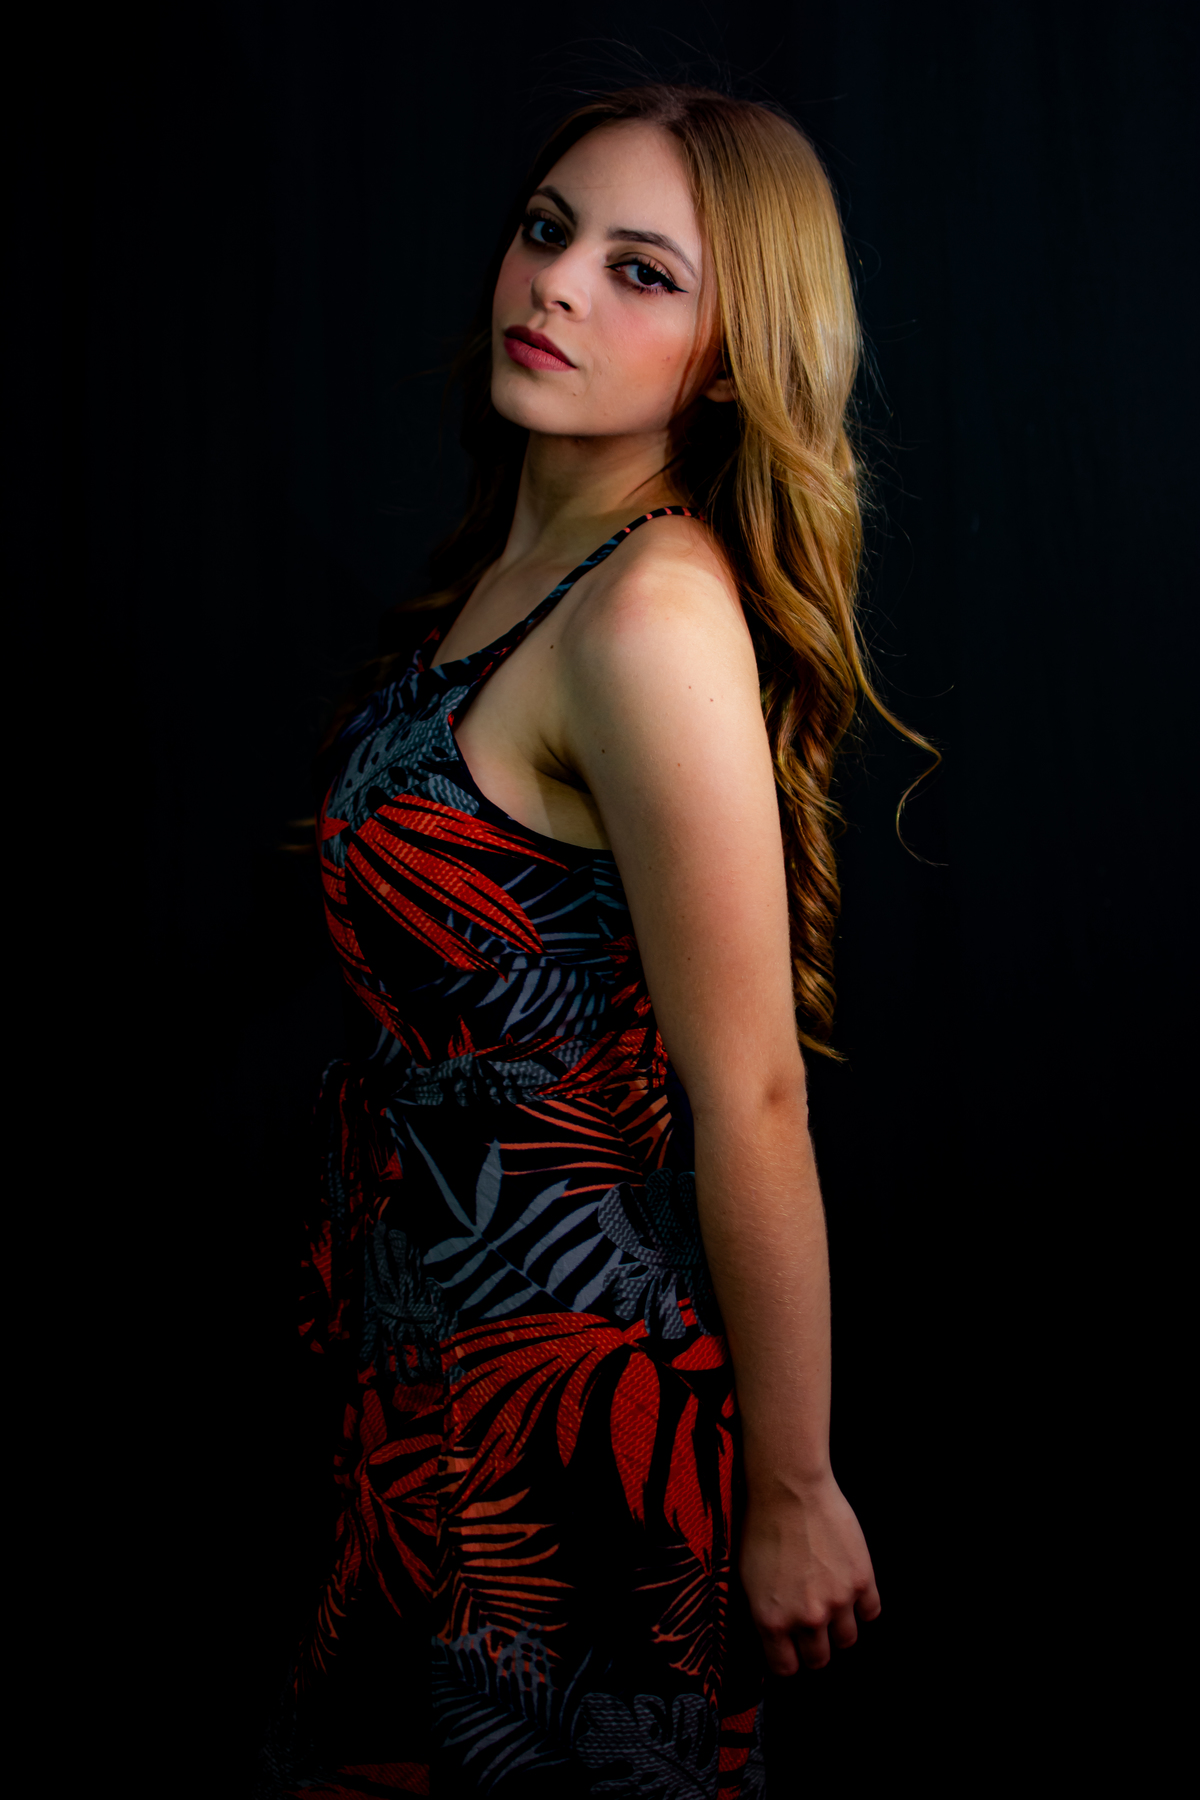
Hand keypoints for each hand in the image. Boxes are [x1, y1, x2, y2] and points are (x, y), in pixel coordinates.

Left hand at [739, 1473, 880, 1672]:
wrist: (789, 1489)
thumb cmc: (762, 1526)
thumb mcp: (747, 1578)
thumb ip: (764, 1614)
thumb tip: (774, 1637)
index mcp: (772, 1621)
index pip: (786, 1668)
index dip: (789, 1659)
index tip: (791, 1650)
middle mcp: (806, 1618)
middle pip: (819, 1659)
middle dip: (815, 1647)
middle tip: (812, 1628)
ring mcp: (837, 1601)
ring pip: (847, 1640)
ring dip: (840, 1627)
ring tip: (832, 1605)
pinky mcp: (861, 1580)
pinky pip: (870, 1612)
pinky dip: (863, 1605)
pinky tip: (850, 1589)